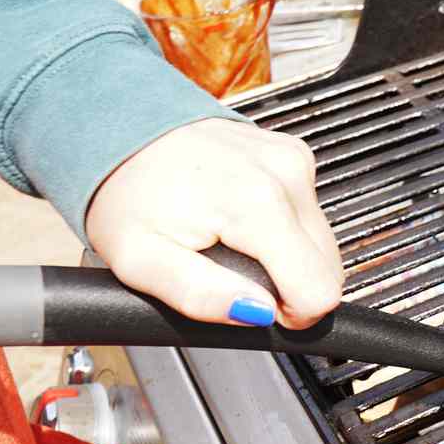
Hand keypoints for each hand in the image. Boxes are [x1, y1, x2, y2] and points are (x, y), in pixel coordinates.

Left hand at [85, 119, 343, 329]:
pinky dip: (283, 228)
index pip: (318, 292)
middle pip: (327, 269)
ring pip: (322, 244)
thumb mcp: (140, 262)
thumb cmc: (126, 193)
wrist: (117, 128)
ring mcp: (294, 160)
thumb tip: (257, 313)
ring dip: (285, 257)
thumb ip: (199, 296)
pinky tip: (241, 219)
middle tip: (233, 272)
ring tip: (232, 242)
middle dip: (287, 285)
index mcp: (258, 204)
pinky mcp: (295, 154)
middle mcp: (286, 174)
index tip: (253, 303)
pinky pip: (310, 215)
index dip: (290, 315)